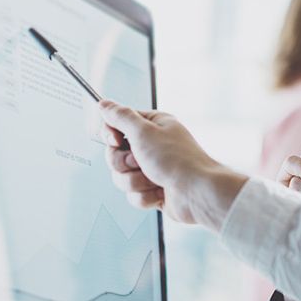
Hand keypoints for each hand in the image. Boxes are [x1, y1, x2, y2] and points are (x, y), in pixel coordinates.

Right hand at [98, 100, 246, 229]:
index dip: (111, 136)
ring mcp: (153, 170)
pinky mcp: (154, 191)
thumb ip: (120, 117)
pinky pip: (134, 196)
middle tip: (139, 162)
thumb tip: (103, 104)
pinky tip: (160, 193)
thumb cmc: (175, 159)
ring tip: (154, 179)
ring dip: (135, 181)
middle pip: (114, 155)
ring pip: (121, 178)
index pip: (116, 125)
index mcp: (152, 126)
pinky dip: (145, 196)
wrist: (197, 193)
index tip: (116, 141)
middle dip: (123, 163)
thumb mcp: (143, 131)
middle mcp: (152, 146)